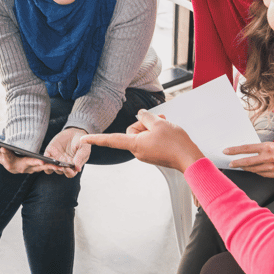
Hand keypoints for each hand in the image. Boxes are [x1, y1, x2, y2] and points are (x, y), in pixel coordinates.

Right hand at [0, 130, 73, 175]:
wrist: (9, 163)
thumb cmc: (2, 154)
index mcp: (7, 162)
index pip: (6, 157)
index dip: (4, 153)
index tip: (4, 147)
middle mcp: (18, 168)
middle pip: (26, 165)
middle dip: (33, 163)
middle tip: (41, 161)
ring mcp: (28, 169)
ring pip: (38, 168)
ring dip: (48, 167)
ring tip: (57, 164)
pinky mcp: (36, 168)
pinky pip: (45, 168)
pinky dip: (53, 167)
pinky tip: (62, 165)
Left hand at [44, 128, 87, 176]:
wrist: (74, 132)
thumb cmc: (81, 142)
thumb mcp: (84, 148)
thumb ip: (80, 158)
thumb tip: (77, 168)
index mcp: (73, 166)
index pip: (70, 173)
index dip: (68, 172)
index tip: (67, 168)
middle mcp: (64, 164)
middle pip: (59, 171)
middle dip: (58, 169)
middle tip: (58, 165)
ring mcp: (56, 159)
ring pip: (50, 168)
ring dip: (49, 166)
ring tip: (50, 163)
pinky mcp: (49, 152)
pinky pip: (45, 159)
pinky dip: (43, 160)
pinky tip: (42, 159)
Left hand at [81, 110, 203, 172]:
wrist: (190, 159)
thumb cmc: (176, 143)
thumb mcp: (160, 123)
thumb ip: (146, 117)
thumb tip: (140, 114)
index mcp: (135, 145)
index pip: (111, 139)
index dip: (96, 138)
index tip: (83, 139)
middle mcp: (138, 151)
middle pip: (132, 130)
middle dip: (144, 123)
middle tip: (159, 121)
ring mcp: (146, 153)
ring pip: (142, 133)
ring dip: (152, 127)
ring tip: (165, 126)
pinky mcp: (153, 154)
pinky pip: (149, 139)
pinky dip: (156, 133)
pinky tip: (167, 131)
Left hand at [224, 142, 273, 177]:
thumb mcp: (270, 144)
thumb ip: (258, 148)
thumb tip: (244, 152)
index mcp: (267, 147)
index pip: (247, 148)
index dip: (235, 150)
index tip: (226, 151)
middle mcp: (269, 157)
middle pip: (248, 161)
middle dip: (237, 163)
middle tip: (231, 164)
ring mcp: (273, 166)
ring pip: (254, 169)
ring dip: (246, 168)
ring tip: (241, 166)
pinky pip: (261, 173)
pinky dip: (256, 171)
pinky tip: (254, 169)